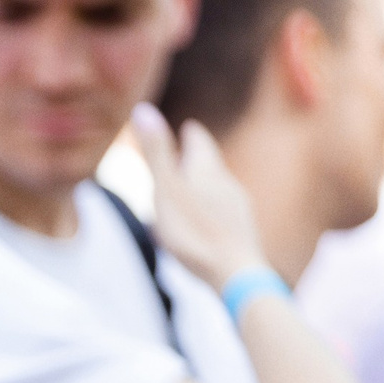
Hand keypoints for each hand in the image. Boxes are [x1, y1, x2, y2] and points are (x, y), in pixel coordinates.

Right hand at [129, 103, 266, 287]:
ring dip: (205, 185)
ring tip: (194, 188)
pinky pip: (223, 212)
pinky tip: (207, 224)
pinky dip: (211, 209)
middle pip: (211, 166)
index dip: (192, 135)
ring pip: (219, 189)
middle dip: (198, 159)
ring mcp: (237, 208)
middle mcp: (226, 185)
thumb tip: (143, 109)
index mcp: (207, 173)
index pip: (201, 144)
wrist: (234, 272)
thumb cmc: (194, 232)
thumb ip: (156, 154)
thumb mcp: (166, 191)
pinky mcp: (240, 232)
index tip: (189, 128)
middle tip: (190, 152)